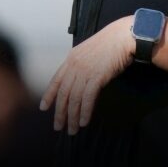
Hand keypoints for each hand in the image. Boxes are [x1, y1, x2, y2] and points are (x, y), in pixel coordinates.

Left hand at [40, 16, 133, 134]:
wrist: (123, 36)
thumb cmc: (111, 43)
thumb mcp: (90, 51)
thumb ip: (81, 64)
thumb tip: (79, 80)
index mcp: (71, 58)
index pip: (55, 80)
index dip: (49, 95)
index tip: (43, 108)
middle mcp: (74, 65)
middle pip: (63, 94)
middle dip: (60, 113)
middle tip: (58, 127)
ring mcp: (85, 71)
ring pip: (74, 99)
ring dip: (73, 117)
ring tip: (73, 130)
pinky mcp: (97, 77)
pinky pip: (87, 98)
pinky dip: (85, 112)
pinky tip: (84, 122)